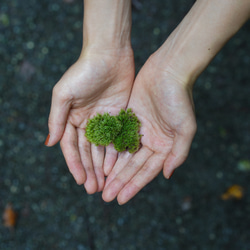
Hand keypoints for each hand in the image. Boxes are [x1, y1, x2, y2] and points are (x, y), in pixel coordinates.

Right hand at [46, 48, 133, 193]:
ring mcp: (104, 121)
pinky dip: (116, 154)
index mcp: (71, 118)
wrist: (110, 54)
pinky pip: (117, 139)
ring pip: (102, 149)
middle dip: (90, 170)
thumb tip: (49, 143)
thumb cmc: (84, 71)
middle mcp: (87, 122)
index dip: (75, 164)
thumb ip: (57, 119)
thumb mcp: (64, 94)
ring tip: (105, 183)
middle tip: (95, 189)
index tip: (80, 180)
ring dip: (103, 166)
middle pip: (88, 151)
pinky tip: (117, 167)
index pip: (72, 147)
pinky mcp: (119, 117)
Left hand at [102, 54, 196, 203]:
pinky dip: (109, 149)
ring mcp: (138, 129)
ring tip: (100, 184)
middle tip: (105, 196)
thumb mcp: (185, 127)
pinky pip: (116, 136)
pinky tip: (99, 161)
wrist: (168, 70)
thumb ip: (178, 153)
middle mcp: (150, 140)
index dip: (133, 185)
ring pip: (122, 153)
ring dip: (112, 169)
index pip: (146, 171)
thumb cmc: (179, 98)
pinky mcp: (128, 117)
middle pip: (131, 165)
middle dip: (119, 181)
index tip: (120, 199)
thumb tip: (167, 175)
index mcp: (164, 146)